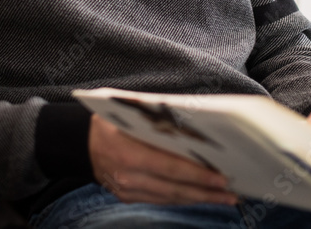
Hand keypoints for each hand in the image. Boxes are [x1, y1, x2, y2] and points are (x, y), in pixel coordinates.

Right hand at [88, 113, 238, 205]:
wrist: (78, 142)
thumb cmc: (107, 119)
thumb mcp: (128, 110)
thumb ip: (157, 117)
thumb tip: (191, 121)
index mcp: (129, 153)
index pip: (171, 168)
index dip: (198, 175)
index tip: (222, 177)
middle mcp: (128, 177)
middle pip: (175, 188)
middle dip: (206, 192)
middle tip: (232, 193)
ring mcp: (127, 190)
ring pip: (170, 198)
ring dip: (199, 199)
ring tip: (224, 198)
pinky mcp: (127, 197)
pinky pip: (160, 200)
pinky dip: (181, 198)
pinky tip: (198, 196)